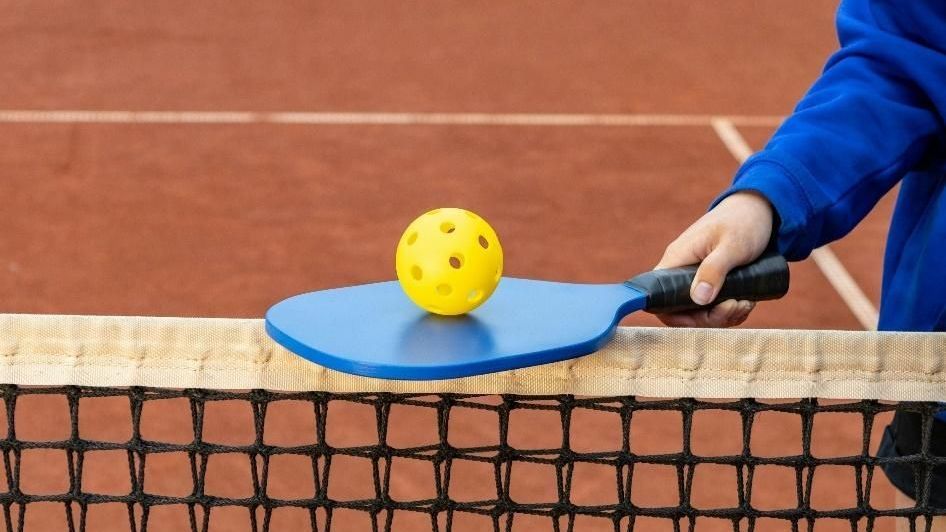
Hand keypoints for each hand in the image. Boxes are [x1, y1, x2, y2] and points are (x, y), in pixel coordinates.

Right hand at [655, 191, 774, 326]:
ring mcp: (696, 276)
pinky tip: (746, 301)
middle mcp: (681, 270)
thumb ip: (714, 270)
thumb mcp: (732, 246)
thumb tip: (698, 298)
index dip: (674, 315)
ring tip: (746, 302)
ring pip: (700, 310)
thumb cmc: (743, 222)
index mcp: (677, 259)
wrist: (760, 209)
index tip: (704, 316)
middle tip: (736, 306)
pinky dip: (729, 310)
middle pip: (681, 310)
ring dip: (724, 314)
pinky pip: (713, 305)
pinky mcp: (711, 280)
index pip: (658, 296)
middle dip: (710, 317)